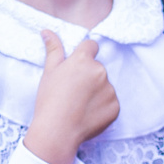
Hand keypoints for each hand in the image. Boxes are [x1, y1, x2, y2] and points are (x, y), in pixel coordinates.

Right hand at [23, 31, 120, 163]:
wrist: (57, 132)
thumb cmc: (49, 101)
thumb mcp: (49, 72)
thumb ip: (53, 50)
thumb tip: (47, 31)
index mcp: (83, 60)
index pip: (91, 46)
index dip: (84, 55)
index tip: (77, 68)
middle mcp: (100, 71)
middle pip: (97, 69)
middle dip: (88, 77)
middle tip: (73, 92)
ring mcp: (110, 90)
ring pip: (104, 86)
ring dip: (96, 92)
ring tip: (79, 106)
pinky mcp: (116, 107)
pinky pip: (110, 103)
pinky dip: (102, 107)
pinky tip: (87, 114)